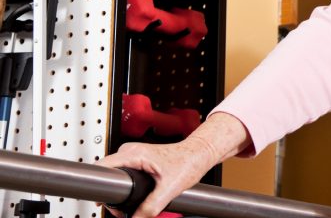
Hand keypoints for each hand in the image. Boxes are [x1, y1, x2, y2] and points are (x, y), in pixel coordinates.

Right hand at [97, 137, 218, 217]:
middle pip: (107, 175)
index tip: (103, 201)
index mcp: (134, 154)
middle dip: (112, 195)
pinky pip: (122, 174)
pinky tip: (132, 196)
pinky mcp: (137, 159)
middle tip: (121, 209)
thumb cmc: (189, 162)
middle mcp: (130, 151)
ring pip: (115, 176)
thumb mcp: (170, 188)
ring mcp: (133, 154)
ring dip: (119, 192)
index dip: (99, 187)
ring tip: (128, 204)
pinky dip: (125, 187)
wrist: (201, 153)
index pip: (102, 168)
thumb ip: (151, 207)